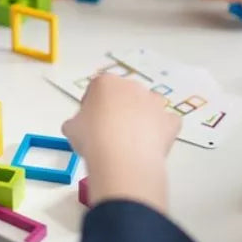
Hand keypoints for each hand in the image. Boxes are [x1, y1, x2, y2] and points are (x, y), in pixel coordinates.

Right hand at [61, 74, 181, 211]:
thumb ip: (76, 123)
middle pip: (124, 95)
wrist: (122, 158)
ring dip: (142, 116)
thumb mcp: (72, 129)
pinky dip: (162, 130)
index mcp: (105, 82)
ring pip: (148, 105)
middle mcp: (132, 86)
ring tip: (131, 140)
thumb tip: (77, 127)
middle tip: (109, 133)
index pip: (96, 89)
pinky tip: (152, 144)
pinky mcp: (170, 120)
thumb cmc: (92, 138)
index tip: (88, 124)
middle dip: (118, 110)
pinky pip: (167, 122)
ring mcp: (154, 102)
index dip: (91, 107)